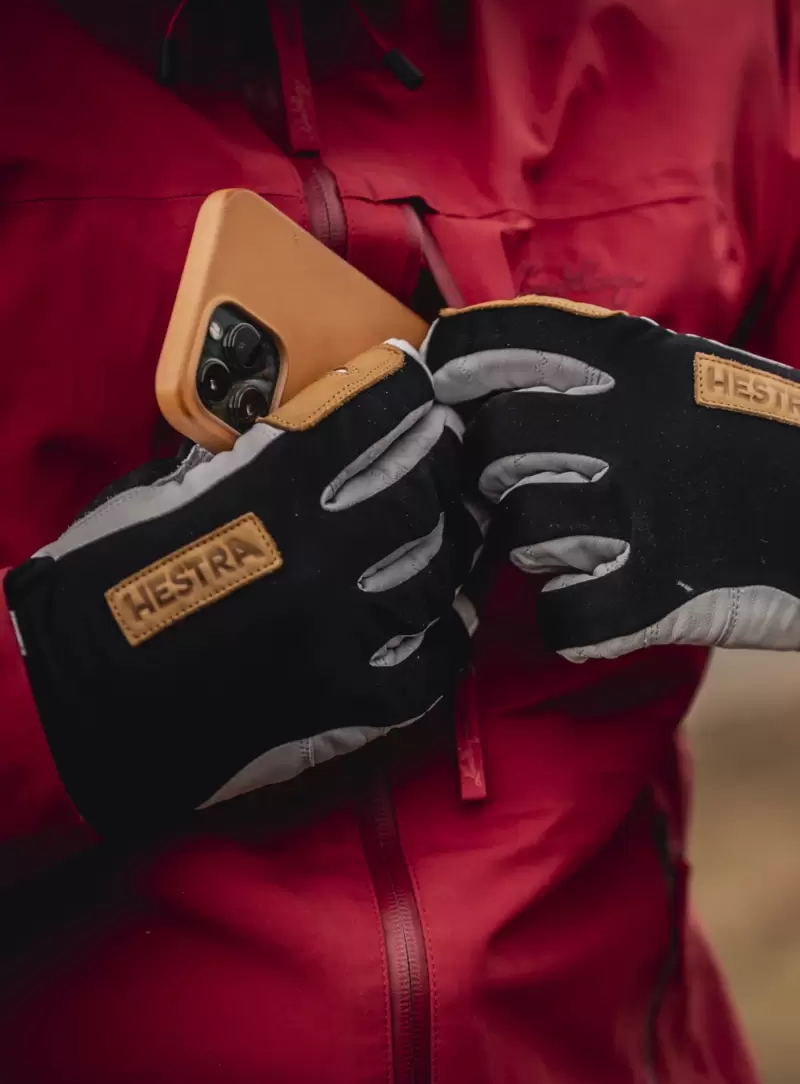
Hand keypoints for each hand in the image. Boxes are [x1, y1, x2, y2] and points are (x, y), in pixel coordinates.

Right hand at [5, 343, 479, 831]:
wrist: (72, 698)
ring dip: (453, 546)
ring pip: (438, 575)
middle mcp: (317, 555)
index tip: (415, 381)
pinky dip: (444, 640)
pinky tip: (443, 620)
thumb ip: (242, 466)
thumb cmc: (98, 590)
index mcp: (265, 489)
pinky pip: (428, 670)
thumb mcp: (159, 494)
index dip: (402, 389)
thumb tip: (301, 445)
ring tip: (455, 530)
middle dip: (444, 458)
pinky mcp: (340, 703)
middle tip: (450, 448)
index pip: (366, 415)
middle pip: (422, 488)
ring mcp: (337, 633)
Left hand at [425, 295, 799, 660]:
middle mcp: (634, 421)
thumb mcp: (692, 377)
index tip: (449, 393)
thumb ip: (602, 368)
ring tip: (586, 546)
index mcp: (639, 358)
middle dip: (491, 477)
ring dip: (536, 547)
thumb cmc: (769, 445)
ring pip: (521, 528)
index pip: (495, 342)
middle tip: (526, 492)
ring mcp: (650, 505)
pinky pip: (566, 612)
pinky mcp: (668, 588)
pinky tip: (600, 605)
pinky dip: (571, 620)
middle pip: (492, 444)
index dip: (453, 369)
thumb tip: (491, 367)